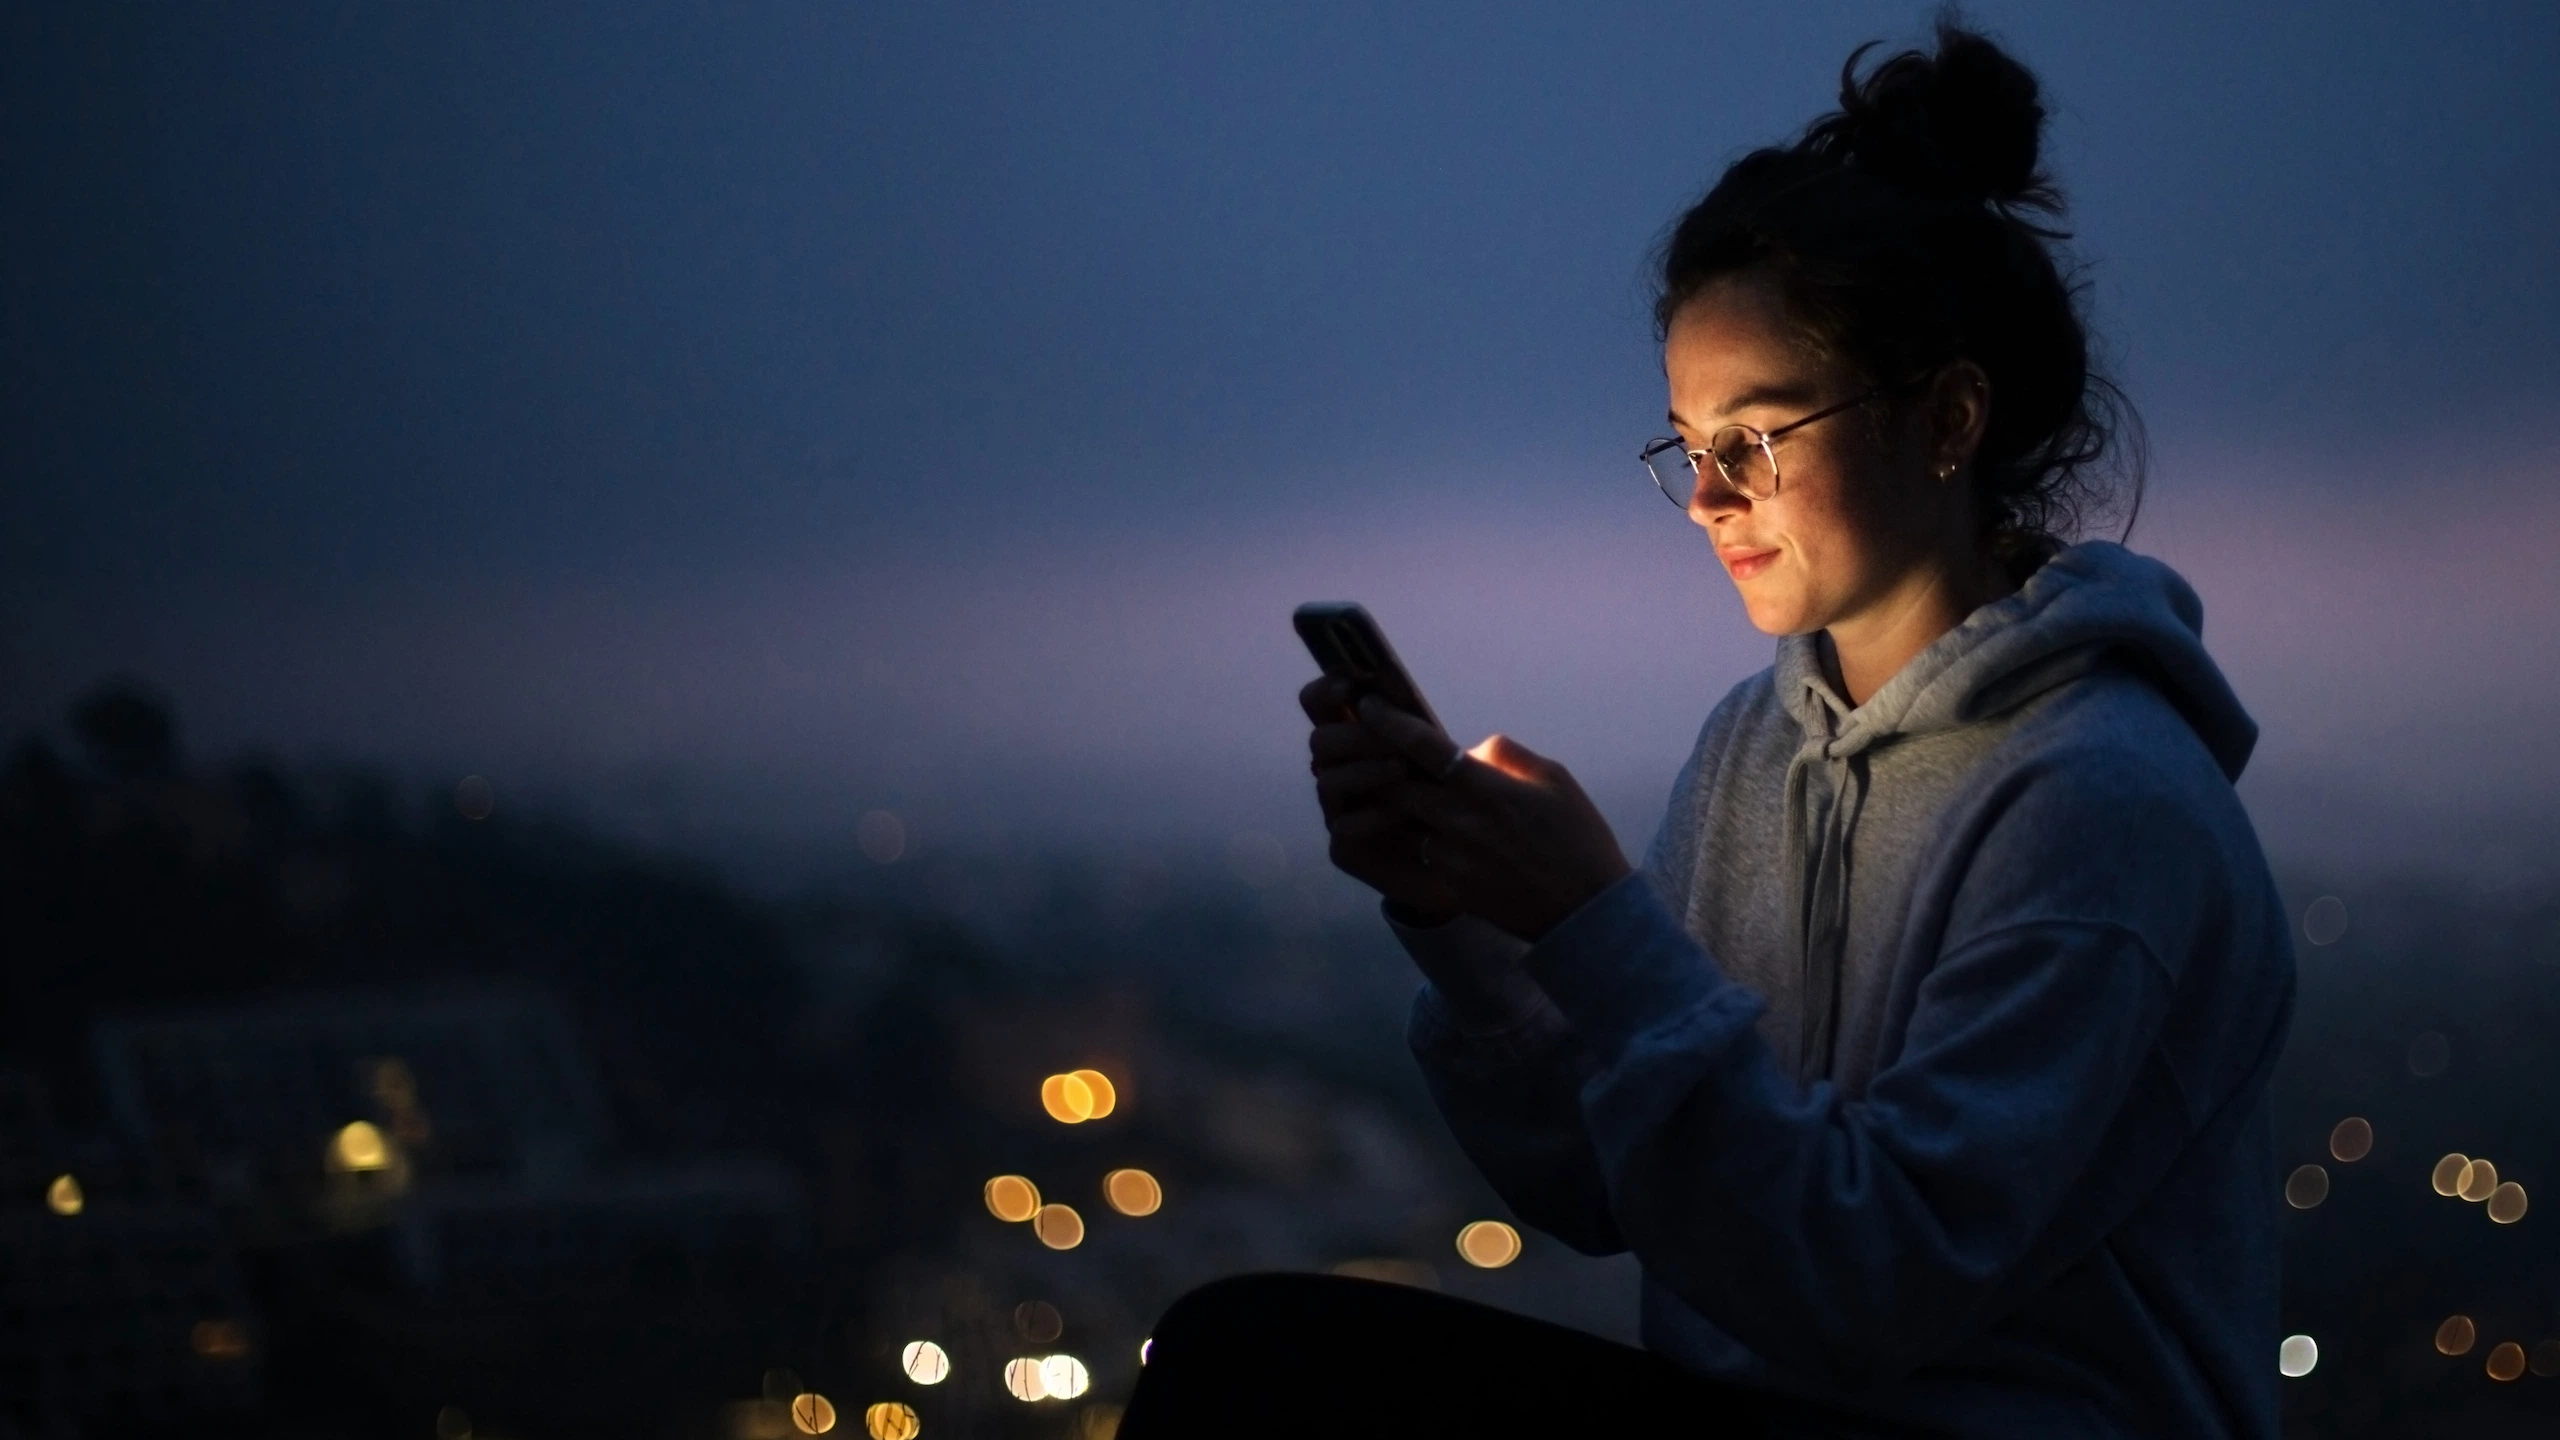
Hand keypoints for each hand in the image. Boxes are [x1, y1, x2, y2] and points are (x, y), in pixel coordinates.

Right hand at [1300, 676, 1459, 921]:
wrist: (1471, 858)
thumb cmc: (1457, 795)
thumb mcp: (1445, 751)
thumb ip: (1419, 726)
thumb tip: (1398, 695)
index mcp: (1354, 739)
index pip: (1318, 705)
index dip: (1326, 691)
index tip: (1351, 685)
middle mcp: (1338, 772)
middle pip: (1321, 741)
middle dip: (1357, 736)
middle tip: (1395, 741)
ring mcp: (1338, 811)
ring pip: (1327, 782)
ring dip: (1366, 770)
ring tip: (1404, 769)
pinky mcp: (1346, 849)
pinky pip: (1344, 829)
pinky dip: (1371, 817)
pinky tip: (1402, 813)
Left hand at [1355, 694, 1631, 941]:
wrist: (1588, 911)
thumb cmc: (1579, 837)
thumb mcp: (1556, 779)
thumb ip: (1507, 755)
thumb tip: (1471, 749)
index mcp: (1488, 788)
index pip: (1423, 747)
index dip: (1390, 723)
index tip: (1370, 706)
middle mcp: (1461, 822)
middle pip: (1394, 787)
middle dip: (1378, 768)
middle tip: (1375, 755)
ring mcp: (1452, 859)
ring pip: (1401, 825)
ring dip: (1398, 808)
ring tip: (1404, 796)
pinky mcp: (1452, 888)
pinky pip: (1421, 856)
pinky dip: (1421, 841)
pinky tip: (1435, 836)